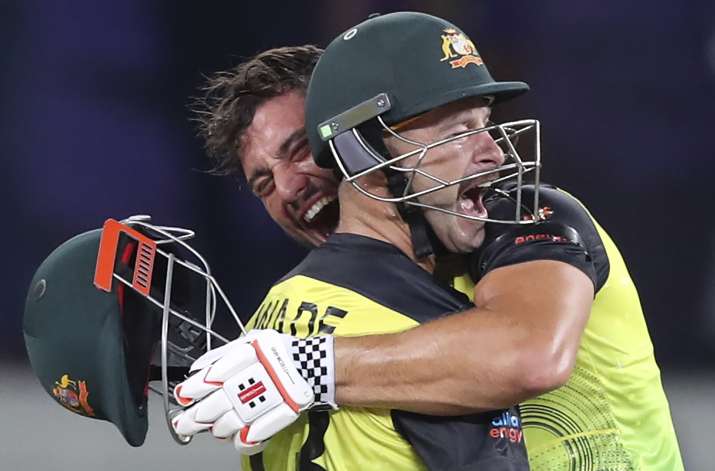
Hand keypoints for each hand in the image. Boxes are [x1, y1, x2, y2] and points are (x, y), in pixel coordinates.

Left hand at [171, 330, 315, 453]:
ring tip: (210, 426)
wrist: (311, 365)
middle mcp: (256, 378)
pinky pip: (249, 437)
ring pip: (228, 423)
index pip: (212, 375)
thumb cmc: (278, 353)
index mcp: (248, 356)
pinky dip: (238, 440)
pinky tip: (232, 436)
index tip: (182, 395)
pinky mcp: (278, 417)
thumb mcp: (251, 340)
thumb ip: (224, 354)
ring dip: (215, 428)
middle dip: (195, 417)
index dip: (193, 388)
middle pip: (216, 405)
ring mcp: (266, 400)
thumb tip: (198, 369)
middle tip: (183, 422)